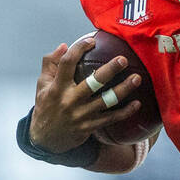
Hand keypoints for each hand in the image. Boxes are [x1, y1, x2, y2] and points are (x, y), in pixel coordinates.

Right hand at [30, 37, 141, 152]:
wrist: (45, 138)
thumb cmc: (46, 105)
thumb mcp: (42, 85)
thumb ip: (50, 64)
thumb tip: (64, 45)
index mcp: (57, 87)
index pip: (67, 63)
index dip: (79, 49)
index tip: (91, 41)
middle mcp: (70, 100)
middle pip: (93, 82)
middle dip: (110, 69)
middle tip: (123, 59)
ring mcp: (81, 114)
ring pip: (107, 100)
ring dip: (124, 89)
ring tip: (137, 78)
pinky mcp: (90, 126)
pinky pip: (112, 118)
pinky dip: (126, 111)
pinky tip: (137, 103)